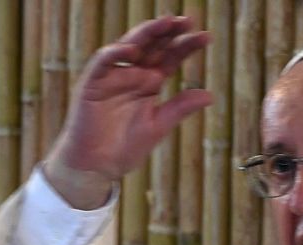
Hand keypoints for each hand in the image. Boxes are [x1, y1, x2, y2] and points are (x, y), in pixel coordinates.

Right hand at [44, 16, 212, 208]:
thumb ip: (180, 108)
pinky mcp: (92, 83)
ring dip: (147, 33)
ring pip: (130, 46)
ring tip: (166, 23)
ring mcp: (112, 76)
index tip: (206, 37)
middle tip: (188, 20)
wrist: (97, 166)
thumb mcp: (158, 126)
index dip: (187, 46)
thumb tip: (210, 95)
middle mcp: (132, 74)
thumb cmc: (125, 148)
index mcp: (149, 83)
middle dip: (169, 32)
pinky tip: (133, 50)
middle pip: (153, 46)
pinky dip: (115, 53)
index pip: (171, 57)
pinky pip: (103, 62)